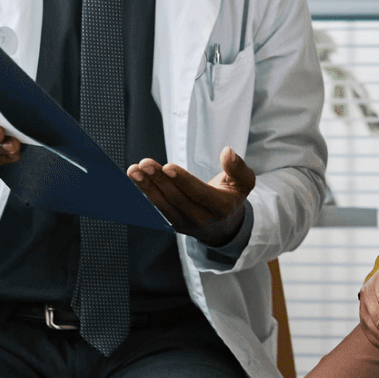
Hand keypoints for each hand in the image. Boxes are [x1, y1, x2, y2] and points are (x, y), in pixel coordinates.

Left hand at [127, 146, 255, 244]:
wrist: (223, 226)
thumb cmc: (231, 198)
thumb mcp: (244, 183)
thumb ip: (238, 168)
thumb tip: (227, 151)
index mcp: (220, 208)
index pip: (199, 194)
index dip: (182, 181)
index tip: (167, 166)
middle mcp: (202, 219)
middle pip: (176, 199)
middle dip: (159, 180)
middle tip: (145, 164)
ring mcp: (185, 224)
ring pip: (163, 205)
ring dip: (146, 187)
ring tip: (134, 170)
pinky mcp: (173, 224)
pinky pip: (156, 210)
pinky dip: (143, 194)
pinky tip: (134, 181)